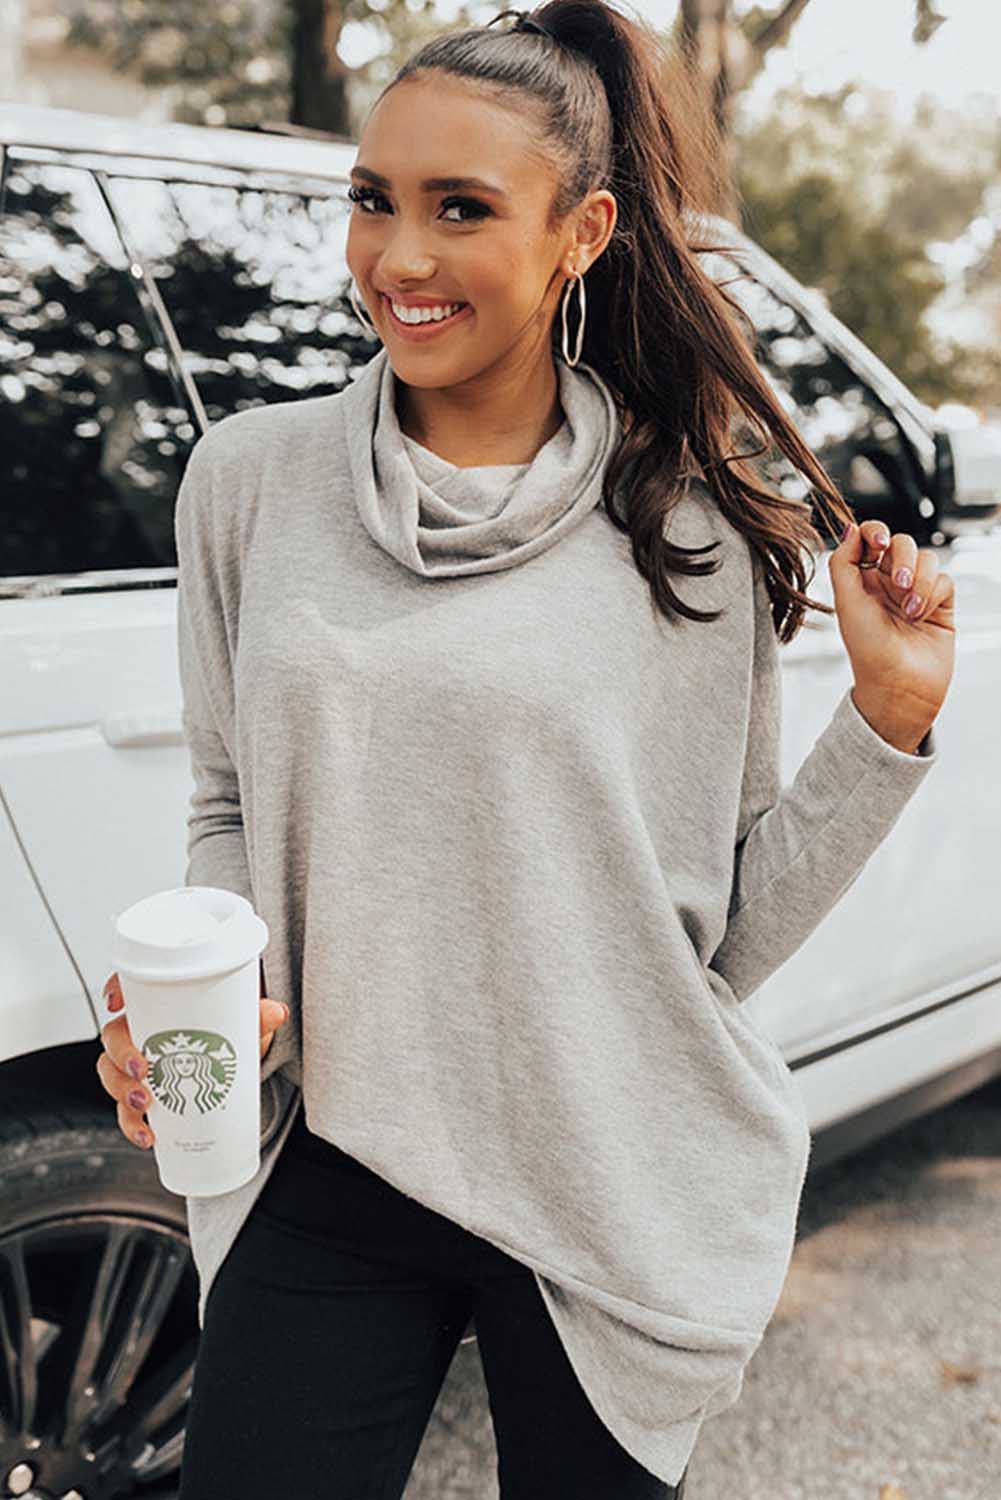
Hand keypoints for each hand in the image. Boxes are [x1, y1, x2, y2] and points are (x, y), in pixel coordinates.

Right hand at [98, 972, 290, 1148]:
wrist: (230, 1064)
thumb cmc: (224, 1032)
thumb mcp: (241, 1022)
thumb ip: (256, 1016)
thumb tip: (277, 1012)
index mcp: (157, 1004)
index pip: (128, 987)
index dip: (115, 989)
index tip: (116, 1002)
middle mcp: (139, 1032)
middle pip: (112, 1036)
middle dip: (121, 1055)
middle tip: (142, 1070)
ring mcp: (137, 1064)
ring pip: (111, 1073)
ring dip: (121, 1090)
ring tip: (144, 1105)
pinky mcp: (143, 1094)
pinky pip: (126, 1110)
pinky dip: (132, 1125)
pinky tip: (148, 1134)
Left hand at [829, 520, 955, 752]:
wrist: (899, 686)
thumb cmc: (868, 651)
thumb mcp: (846, 603)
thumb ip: (843, 562)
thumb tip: (850, 527)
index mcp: (862, 581)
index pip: (870, 538)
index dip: (876, 532)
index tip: (878, 544)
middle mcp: (889, 584)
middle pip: (902, 543)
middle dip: (902, 558)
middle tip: (897, 583)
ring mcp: (916, 592)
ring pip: (927, 559)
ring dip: (919, 581)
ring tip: (910, 611)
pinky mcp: (941, 604)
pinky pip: (945, 579)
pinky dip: (934, 594)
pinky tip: (923, 615)